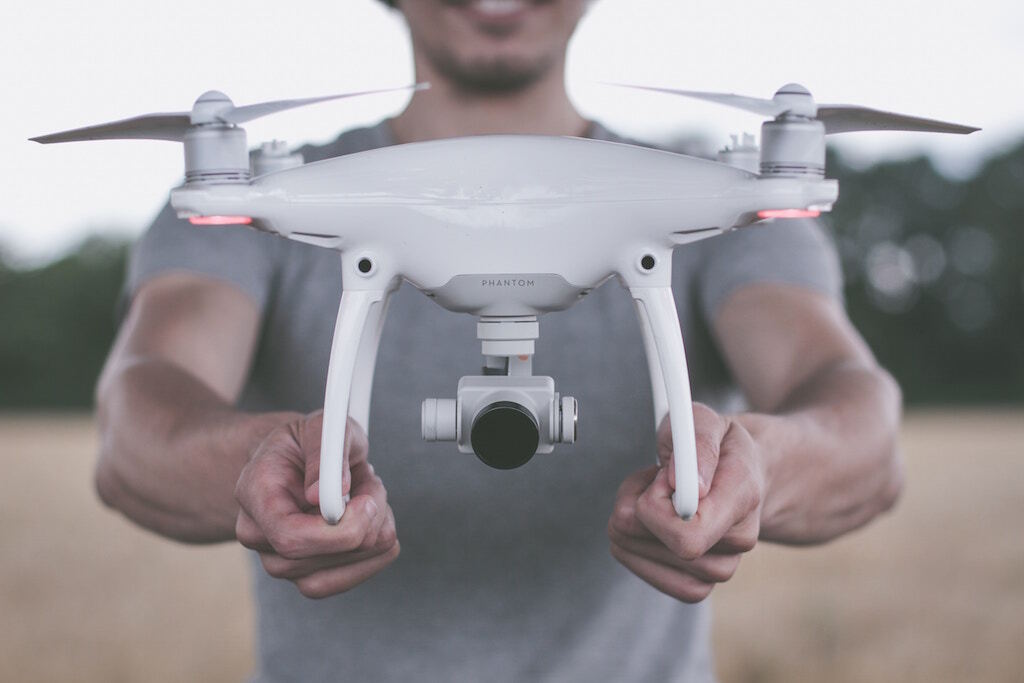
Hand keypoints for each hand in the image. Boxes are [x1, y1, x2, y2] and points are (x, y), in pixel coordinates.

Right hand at [234, 411, 398, 598]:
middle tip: (373, 485)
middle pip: (315, 561)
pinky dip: (375, 552)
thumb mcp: (321, 426)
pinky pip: (350, 579)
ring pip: (338, 574)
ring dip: (372, 535)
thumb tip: (322, 494)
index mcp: (254, 494)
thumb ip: (323, 450)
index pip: (290, 537)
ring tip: (369, 496)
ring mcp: (280, 561)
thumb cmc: (308, 442)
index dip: (337, 531)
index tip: (368, 503)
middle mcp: (259, 535)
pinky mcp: (307, 575)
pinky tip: (374, 522)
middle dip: (364, 524)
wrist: (300, 460)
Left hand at [608, 403, 764, 601]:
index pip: (689, 534)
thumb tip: (678, 482)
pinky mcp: (697, 583)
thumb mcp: (705, 422)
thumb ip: (696, 444)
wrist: (742, 475)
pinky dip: (634, 545)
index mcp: (743, 496)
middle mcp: (739, 540)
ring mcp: (720, 568)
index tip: (657, 476)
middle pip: (660, 546)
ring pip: (643, 556)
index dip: (655, 508)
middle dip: (636, 506)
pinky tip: (647, 523)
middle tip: (651, 479)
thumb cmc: (718, 445)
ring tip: (654, 495)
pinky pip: (647, 573)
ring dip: (632, 522)